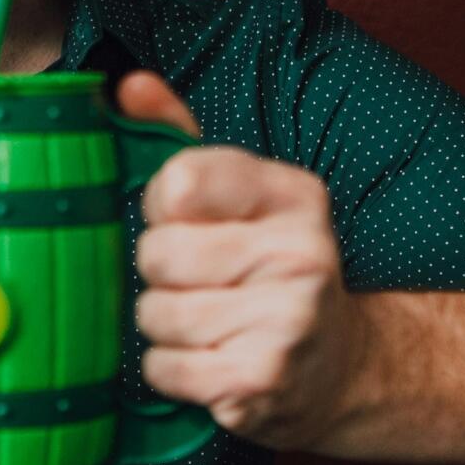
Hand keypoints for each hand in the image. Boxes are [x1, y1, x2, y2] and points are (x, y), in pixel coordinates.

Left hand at [112, 71, 369, 450]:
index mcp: (294, 194)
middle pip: (157, 254)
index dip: (161, 208)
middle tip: (199, 284)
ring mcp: (288, 319)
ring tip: (207, 326)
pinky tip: (209, 363)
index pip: (177, 181)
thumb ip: (178, 136)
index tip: (186, 223)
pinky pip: (165, 368)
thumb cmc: (267, 270)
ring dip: (164, 328)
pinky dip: (172, 371)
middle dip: (160, 275)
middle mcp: (301, 252)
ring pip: (155, 315)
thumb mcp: (239, 196)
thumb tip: (128, 85)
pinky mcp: (264, 379)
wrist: (336, 366)